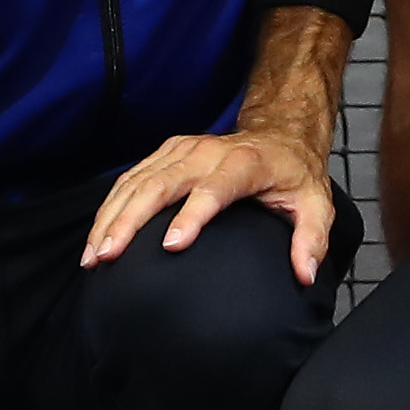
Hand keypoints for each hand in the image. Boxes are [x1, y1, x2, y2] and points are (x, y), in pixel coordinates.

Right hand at [86, 126, 335, 282]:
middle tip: (108, 256)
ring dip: (111, 217)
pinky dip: (110, 207)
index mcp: (245, 163)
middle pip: (161, 184)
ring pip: (137, 181)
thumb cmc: (294, 175)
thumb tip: (304, 275)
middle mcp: (207, 152)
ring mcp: (182, 149)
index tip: (171, 245)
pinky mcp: (166, 153)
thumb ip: (311, 238)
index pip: (214, 189)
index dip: (192, 215)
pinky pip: (131, 178)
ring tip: (93, 255)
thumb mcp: (316, 203)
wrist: (279, 134)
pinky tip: (97, 237)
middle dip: (130, 220)